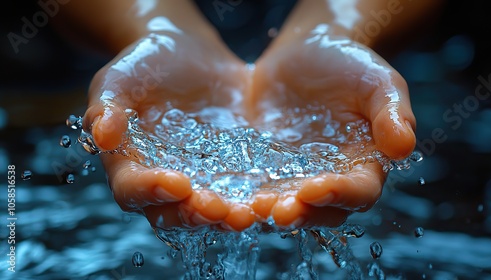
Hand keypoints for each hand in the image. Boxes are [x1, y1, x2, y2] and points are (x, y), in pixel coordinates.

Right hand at [82, 32, 254, 229]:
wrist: (186, 53)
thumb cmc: (145, 65)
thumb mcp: (119, 78)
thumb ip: (107, 105)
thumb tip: (102, 134)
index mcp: (130, 165)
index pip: (132, 189)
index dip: (151, 191)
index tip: (177, 183)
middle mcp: (164, 182)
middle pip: (173, 212)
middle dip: (195, 215)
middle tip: (218, 209)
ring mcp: (200, 179)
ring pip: (210, 210)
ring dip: (227, 217)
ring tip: (248, 214)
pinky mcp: (231, 170)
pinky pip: (242, 191)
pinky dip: (255, 199)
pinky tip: (273, 197)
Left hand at [247, 26, 416, 227]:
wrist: (306, 52)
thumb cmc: (349, 64)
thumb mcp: (378, 82)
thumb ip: (392, 113)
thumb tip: (404, 147)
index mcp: (364, 163)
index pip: (359, 191)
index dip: (340, 195)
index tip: (316, 188)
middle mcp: (331, 177)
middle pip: (321, 209)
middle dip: (302, 214)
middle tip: (280, 213)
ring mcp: (296, 174)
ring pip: (287, 204)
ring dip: (271, 211)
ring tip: (253, 209)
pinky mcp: (266, 165)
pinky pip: (257, 185)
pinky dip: (246, 194)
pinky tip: (231, 194)